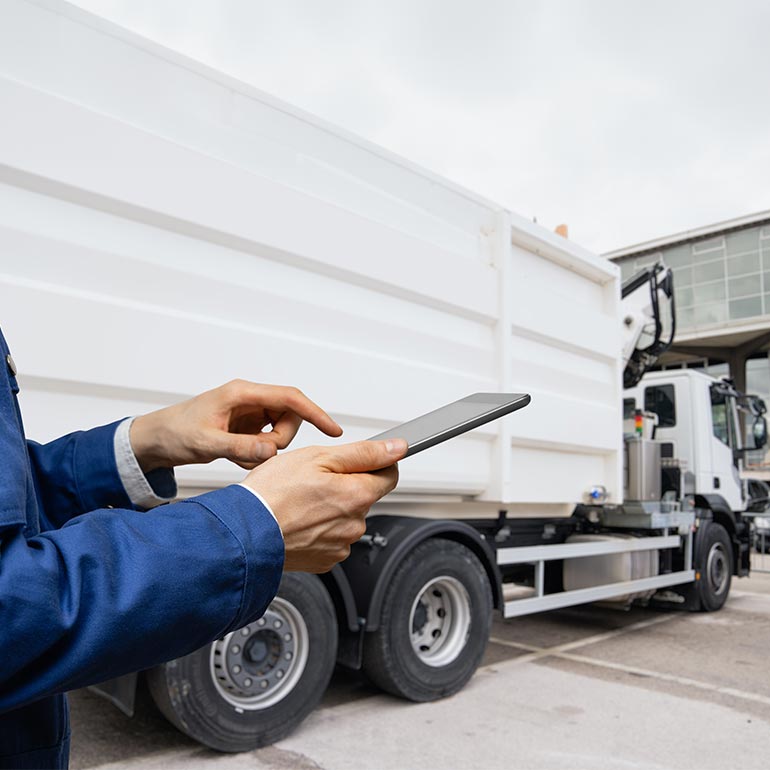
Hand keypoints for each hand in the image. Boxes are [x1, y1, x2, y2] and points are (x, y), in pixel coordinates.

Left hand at [129, 380, 341, 471]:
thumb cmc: (174, 432)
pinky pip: (267, 441)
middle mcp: (249, 399)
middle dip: (279, 441)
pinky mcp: (247, 426)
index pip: (290, 398)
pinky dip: (257, 454)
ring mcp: (249, 413)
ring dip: (267, 449)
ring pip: (280, 431)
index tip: (333, 430)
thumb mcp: (206, 443)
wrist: (155, 440)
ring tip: (239, 456)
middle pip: (289, 417)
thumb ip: (240, 447)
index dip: (315, 413)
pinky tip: (236, 457)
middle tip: (255, 454)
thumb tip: (271, 450)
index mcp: (242, 393)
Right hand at [243, 438, 407, 571]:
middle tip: (314, 480)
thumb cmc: (272, 494)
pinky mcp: (325, 560)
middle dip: (346, 485)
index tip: (362, 459)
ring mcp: (340, 545)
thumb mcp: (318, 457)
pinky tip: (299, 520)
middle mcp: (355, 524)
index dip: (377, 463)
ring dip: (331, 508)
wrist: (244, 534)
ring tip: (301, 502)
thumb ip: (363, 453)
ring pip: (346, 517)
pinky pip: (331, 538)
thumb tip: (396, 448)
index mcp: (358, 496)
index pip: (389, 475)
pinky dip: (319, 528)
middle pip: (364, 496)